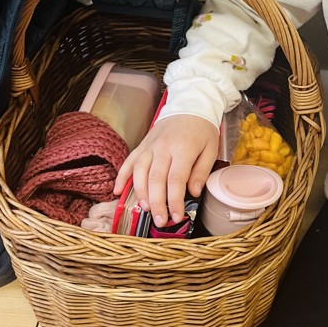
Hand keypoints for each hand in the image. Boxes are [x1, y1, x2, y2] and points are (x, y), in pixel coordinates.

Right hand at [112, 113, 218, 227]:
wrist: (190, 105)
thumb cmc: (202, 130)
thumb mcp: (211, 149)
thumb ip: (201, 172)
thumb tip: (193, 193)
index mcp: (183, 149)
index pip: (176, 180)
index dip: (175, 201)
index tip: (177, 217)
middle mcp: (163, 148)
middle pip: (156, 179)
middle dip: (157, 203)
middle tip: (160, 221)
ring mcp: (150, 146)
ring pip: (139, 171)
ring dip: (140, 192)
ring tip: (144, 209)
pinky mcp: (142, 145)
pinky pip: (129, 161)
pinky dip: (121, 176)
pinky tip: (117, 191)